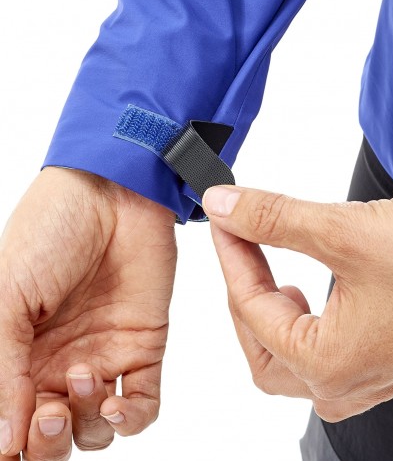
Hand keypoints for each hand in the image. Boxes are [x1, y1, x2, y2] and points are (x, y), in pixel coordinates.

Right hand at [0, 167, 176, 457]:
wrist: (114, 192)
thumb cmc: (51, 230)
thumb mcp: (7, 295)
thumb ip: (2, 366)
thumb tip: (2, 440)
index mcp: (15, 354)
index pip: (10, 421)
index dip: (11, 441)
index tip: (12, 438)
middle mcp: (55, 364)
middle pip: (50, 438)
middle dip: (46, 444)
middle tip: (47, 414)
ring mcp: (102, 357)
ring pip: (94, 429)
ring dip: (86, 423)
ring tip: (83, 374)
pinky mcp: (144, 346)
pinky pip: (142, 405)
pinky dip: (130, 418)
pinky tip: (115, 400)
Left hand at [203, 186, 392, 422]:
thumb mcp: (342, 230)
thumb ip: (274, 218)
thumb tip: (226, 205)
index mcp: (327, 365)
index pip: (251, 308)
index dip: (232, 255)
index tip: (226, 216)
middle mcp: (343, 386)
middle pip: (261, 347)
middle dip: (245, 293)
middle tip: (243, 244)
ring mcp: (365, 381)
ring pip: (288, 355)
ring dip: (271, 310)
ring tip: (270, 266)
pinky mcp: (382, 364)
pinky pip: (321, 352)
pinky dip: (301, 319)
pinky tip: (307, 288)